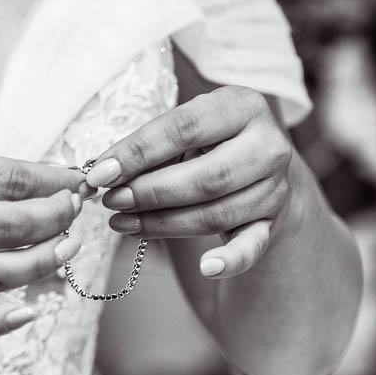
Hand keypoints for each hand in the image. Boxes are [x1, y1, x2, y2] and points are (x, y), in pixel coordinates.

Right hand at [0, 147, 86, 337]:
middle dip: (56, 222)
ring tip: (63, 254)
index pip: (7, 179)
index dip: (54, 183)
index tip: (78, 183)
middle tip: (74, 216)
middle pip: (11, 226)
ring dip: (40, 266)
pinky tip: (29, 311)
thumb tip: (38, 179)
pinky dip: (1, 322)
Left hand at [84, 86, 294, 278]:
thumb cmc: (208, 142)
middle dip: (149, 193)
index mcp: (242, 106)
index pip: (183, 128)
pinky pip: (253, 246)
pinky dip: (231, 259)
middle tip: (111, 201)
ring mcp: (276, 187)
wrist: (259, 167)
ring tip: (123, 223)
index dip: (137, 153)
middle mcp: (268, 145)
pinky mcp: (273, 222)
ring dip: (163, 224)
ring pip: (216, 214)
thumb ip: (148, 147)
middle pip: (205, 177)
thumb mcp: (184, 131)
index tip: (99, 173)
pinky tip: (207, 267)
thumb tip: (101, 172)